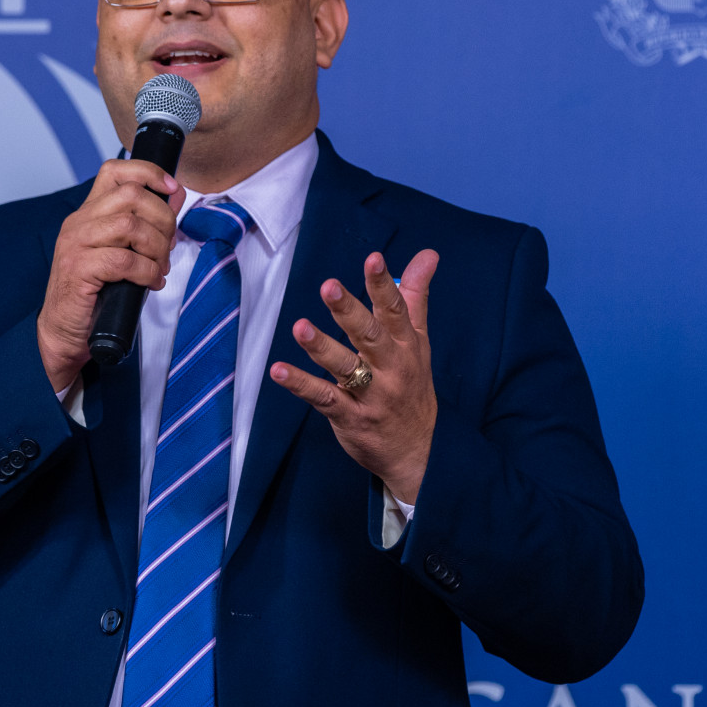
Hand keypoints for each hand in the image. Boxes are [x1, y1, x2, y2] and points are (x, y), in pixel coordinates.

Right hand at [37, 159, 182, 391]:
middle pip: (131, 196)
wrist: (64, 331)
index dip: (148, 173)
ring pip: (130, 225)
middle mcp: (79, 222)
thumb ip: (145, 223)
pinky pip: (124, 260)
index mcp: (88, 213)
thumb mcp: (122, 251)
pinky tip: (151, 283)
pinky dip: (147, 271)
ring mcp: (75, 244)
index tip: (171, 189)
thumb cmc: (95, 293)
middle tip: (167, 246)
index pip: (115, 171)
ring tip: (159, 268)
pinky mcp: (78, 269)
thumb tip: (176, 195)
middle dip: (162, 219)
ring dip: (156, 248)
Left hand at [269, 250, 440, 503]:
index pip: (396, 311)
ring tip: (300, 327)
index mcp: (406, 345)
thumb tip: (427, 254)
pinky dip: (300, 385)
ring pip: (345, 367)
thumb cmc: (412, 386)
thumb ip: (415, 296)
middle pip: (370, 336)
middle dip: (349, 311)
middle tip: (329, 286)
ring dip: (321, 347)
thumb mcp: (419, 341)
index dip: (383, 285)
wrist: (419, 451)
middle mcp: (391, 368)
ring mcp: (370, 394)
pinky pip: (324, 398)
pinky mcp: (350, 417)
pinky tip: (278, 371)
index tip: (373, 259)